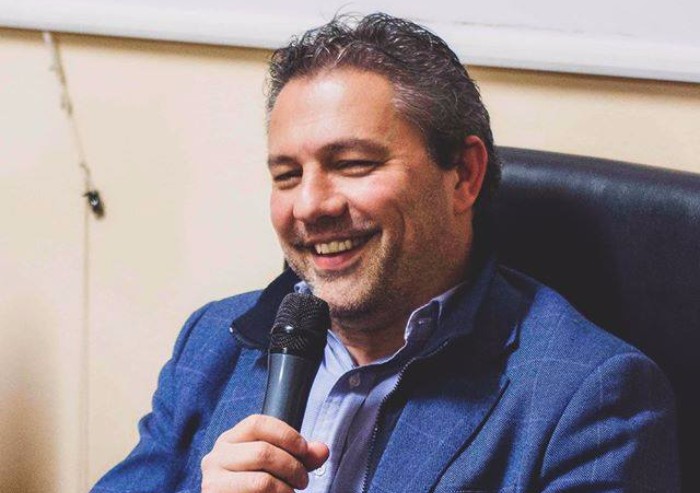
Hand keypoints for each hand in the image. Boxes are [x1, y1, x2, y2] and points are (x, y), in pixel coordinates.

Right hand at [201, 414, 328, 492]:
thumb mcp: (278, 465)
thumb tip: (323, 450)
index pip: (257, 423)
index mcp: (230, 440)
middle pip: (262, 452)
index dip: (286, 434)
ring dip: (285, 489)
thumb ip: (300, 456)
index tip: (305, 450)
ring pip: (261, 481)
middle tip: (303, 480)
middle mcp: (216, 457)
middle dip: (292, 466)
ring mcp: (213, 482)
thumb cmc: (256, 485)